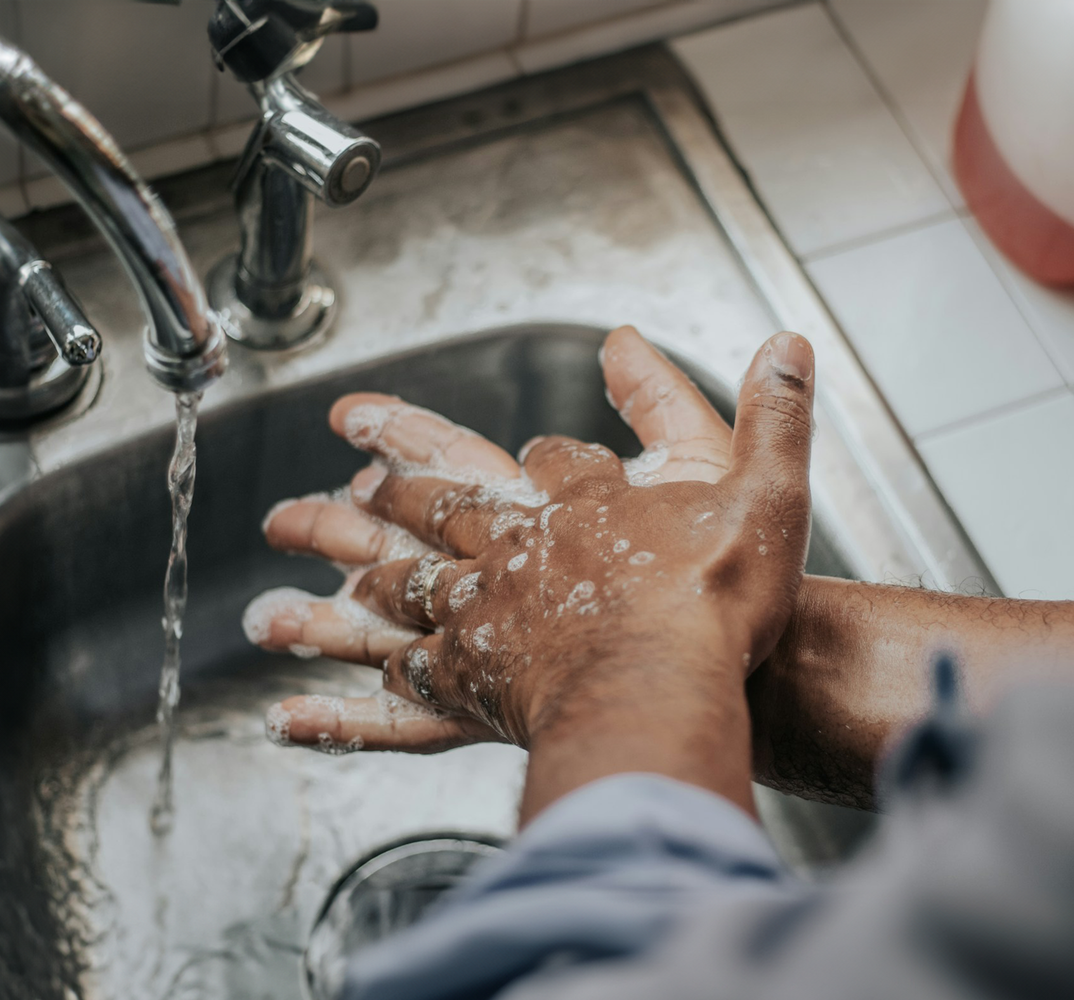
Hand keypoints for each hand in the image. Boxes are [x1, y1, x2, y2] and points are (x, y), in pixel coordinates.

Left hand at [250, 327, 815, 813]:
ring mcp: (486, 613)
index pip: (549, 459)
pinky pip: (403, 681)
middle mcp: (520, 548)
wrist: (665, 687)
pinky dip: (355, 691)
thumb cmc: (716, 601)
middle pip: (442, 502)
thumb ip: (774, 415)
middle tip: (338, 460)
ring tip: (286, 561)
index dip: (542, 451)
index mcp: (583, 502)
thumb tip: (787, 343)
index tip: (531, 446)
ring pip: (401, 580)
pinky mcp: (473, 682)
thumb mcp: (766, 491)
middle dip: (392, 480)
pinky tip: (319, 699)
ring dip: (344, 565)